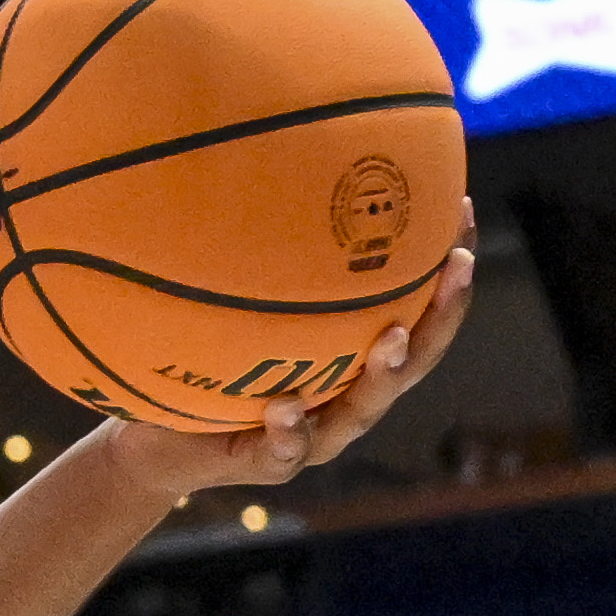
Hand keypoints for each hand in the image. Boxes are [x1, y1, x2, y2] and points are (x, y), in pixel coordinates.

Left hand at [84, 225, 478, 504]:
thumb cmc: (197, 360)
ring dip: (382, 375)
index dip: (440, 262)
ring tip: (389, 340)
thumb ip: (242, 249)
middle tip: (458, 265)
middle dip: (441, 311)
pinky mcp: (268, 465)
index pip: (410, 304)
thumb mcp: (219, 296)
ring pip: (363, 409)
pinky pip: (285, 453)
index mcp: (349, 353)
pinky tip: (285, 409)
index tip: (460, 206)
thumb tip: (238, 150)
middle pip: (414, 355)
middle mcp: (345, 393)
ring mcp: (314, 434)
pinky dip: (289, 432)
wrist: (156, 442)